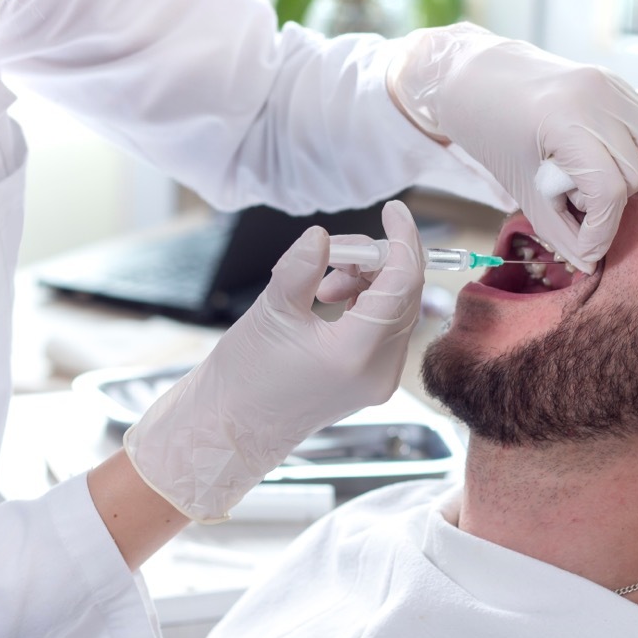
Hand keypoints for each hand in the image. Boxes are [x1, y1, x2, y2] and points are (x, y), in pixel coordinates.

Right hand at [123, 201, 424, 522]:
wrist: (234, 427)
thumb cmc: (244, 375)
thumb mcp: (272, 310)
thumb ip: (302, 267)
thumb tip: (322, 234)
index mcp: (356, 353)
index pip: (402, 283)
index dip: (402, 240)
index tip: (393, 210)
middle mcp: (379, 371)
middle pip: (404, 294)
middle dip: (376, 261)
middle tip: (334, 250)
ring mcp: (379, 380)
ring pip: (396, 309)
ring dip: (367, 281)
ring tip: (322, 281)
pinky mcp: (372, 381)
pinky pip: (385, 327)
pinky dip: (365, 302)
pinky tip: (329, 298)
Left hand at [387, 22, 637, 272]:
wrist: (478, 77)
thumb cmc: (490, 132)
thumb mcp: (521, 188)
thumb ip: (558, 230)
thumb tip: (589, 262)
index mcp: (567, 120)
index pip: (609, 190)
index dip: (600, 229)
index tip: (586, 248)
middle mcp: (599, 97)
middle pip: (637, 175)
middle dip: (609, 202)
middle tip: (571, 197)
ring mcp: (613, 85)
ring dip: (628, 179)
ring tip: (585, 175)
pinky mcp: (620, 83)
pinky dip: (637, 153)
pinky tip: (601, 157)